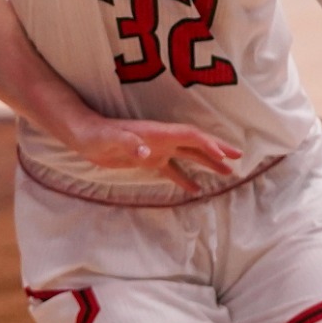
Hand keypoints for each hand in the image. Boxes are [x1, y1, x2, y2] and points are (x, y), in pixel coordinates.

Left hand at [69, 117, 242, 193]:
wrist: (84, 135)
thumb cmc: (96, 134)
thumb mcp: (110, 139)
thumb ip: (129, 144)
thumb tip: (147, 153)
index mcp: (158, 132)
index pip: (189, 136)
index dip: (207, 144)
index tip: (223, 156)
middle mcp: (162, 139)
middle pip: (196, 143)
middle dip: (217, 150)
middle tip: (238, 158)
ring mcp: (158, 149)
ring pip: (189, 155)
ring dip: (208, 163)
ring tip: (227, 173)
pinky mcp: (149, 160)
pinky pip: (172, 170)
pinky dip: (185, 179)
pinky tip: (196, 190)